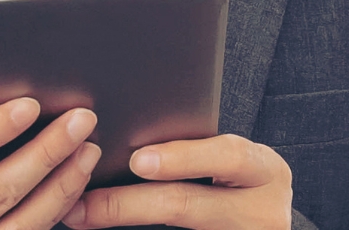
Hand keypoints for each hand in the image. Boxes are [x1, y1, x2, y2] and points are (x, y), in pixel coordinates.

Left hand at [62, 134, 290, 228]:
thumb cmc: (237, 176)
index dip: (181, 157)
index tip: (137, 160)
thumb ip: (195, 144)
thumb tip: (123, 128)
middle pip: (190, 206)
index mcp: (266, 171)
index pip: (228, 155)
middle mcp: (265, 212)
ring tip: (82, 216)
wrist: (261, 221)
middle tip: (86, 202)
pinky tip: (102, 227)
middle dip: (130, 203)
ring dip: (123, 223)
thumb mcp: (232, 159)